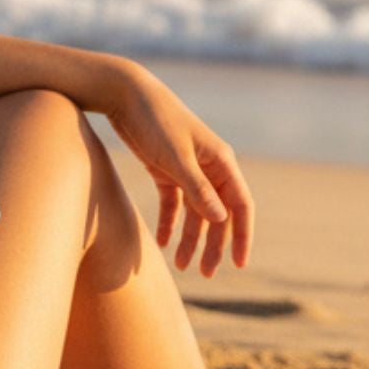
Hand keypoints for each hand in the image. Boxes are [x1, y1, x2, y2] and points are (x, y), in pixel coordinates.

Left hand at [101, 62, 253, 276]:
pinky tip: (161, 242)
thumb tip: (221, 219)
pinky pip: (172, 204)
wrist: (126, 95)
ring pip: (195, 212)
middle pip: (218, 213)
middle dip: (214, 245)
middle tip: (206, 274)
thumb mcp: (176, 157)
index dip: (242, 235)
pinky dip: (169, 222)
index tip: (238, 264)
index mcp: (221, 162)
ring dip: (191, 239)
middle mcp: (209, 167)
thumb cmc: (155, 121)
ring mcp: (187, 169)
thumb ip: (198, 189)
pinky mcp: (165, 170)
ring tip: (181, 265)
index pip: (240, 205)